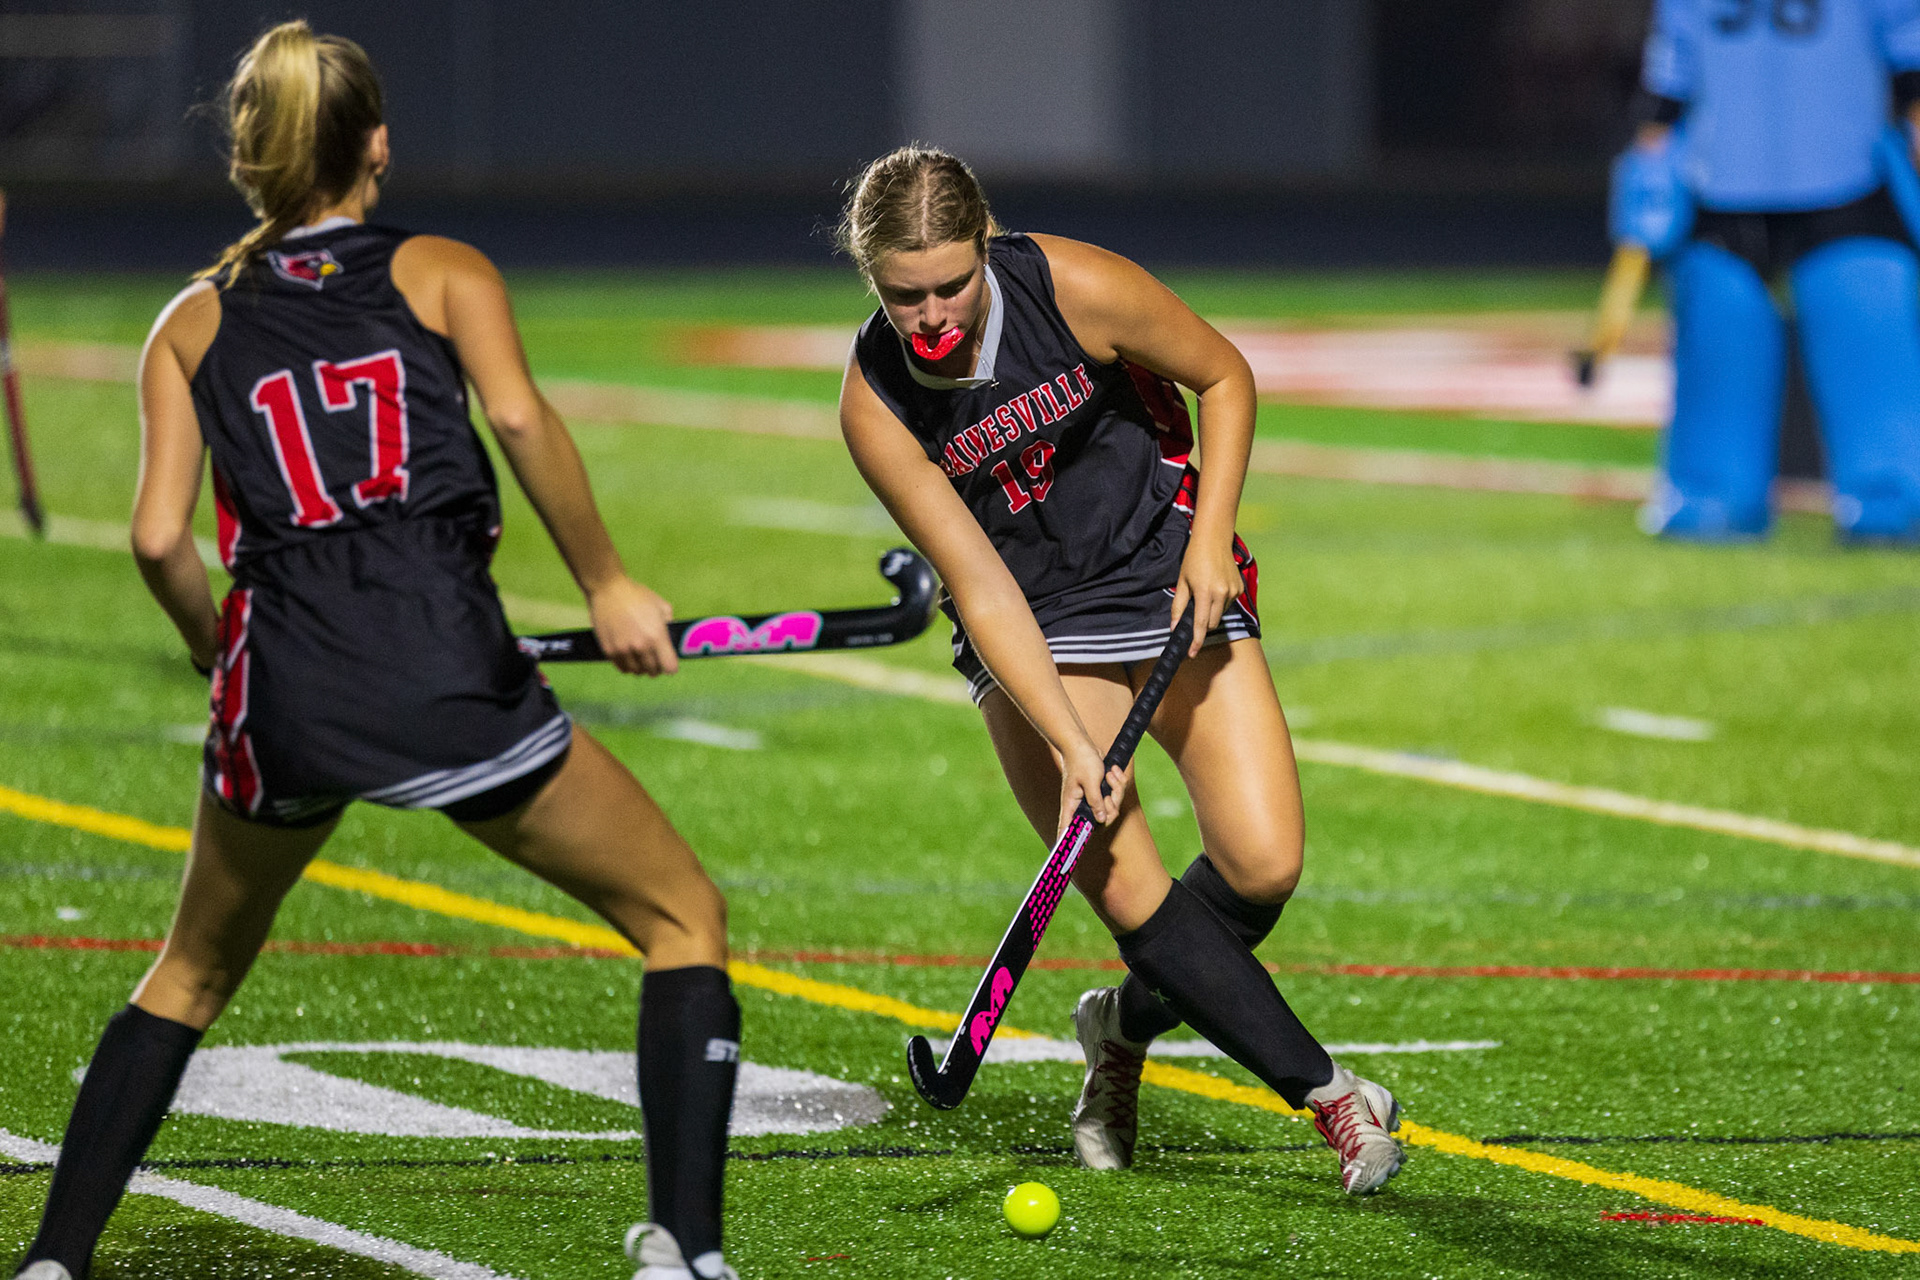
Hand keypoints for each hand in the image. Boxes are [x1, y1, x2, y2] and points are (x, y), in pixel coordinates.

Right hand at [587, 576, 677, 675]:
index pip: (669, 667)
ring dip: (641, 667)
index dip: (670, 666)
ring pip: (637, 672)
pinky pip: (622, 668)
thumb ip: (670, 624)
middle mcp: (641, 646)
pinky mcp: (609, 650)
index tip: (669, 662)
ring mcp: (623, 650)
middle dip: (656, 667)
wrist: (608, 589)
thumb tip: (672, 638)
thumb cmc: (637, 595)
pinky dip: (627, 665)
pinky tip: (629, 657)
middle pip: (653, 671)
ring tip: (640, 658)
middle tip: (654, 659)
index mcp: (657, 636)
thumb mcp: (661, 606)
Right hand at [1056, 739, 1127, 837]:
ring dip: (1116, 789)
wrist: (1082, 743)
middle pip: (1102, 819)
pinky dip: (1117, 783)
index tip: (1064, 863)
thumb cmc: (1081, 760)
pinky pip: (1115, 795)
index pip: (1067, 830)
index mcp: (1072, 805)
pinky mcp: (1100, 792)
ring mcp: (1091, 799)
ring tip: (1111, 773)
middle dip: (1112, 804)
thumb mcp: (1090, 781)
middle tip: (1110, 788)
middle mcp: (1081, 805)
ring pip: (1112, 806)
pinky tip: (1113, 771)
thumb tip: (1101, 820)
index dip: (1067, 845)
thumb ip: (1096, 802)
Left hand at [1170, 537, 1239, 656]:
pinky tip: (1215, 588)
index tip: (1191, 653)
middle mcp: (1223, 593)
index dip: (1196, 641)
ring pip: (1220, 614)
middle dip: (1202, 625)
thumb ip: (1178, 607)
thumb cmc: (1194, 559)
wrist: (1214, 539)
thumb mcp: (1182, 582)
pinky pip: (1228, 604)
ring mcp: (1234, 591)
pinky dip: (1220, 603)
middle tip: (1194, 612)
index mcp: (1205, 592)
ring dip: (1211, 612)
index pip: (1201, 624)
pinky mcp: (1240, 588)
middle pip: (1212, 623)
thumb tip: (1175, 627)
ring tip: (1205, 592)